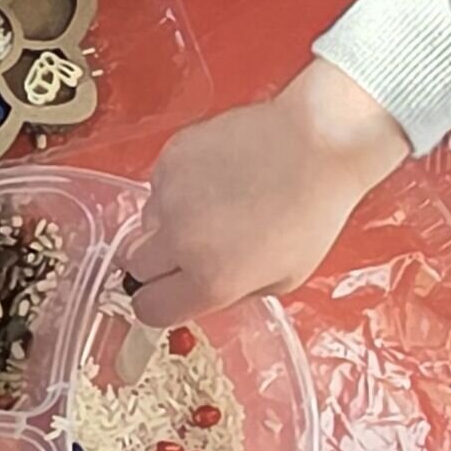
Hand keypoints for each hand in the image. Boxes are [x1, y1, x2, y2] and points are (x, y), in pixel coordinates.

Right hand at [124, 60, 409, 326]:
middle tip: (185, 251)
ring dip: (167, 222)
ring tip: (211, 206)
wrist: (317, 142)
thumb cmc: (312, 208)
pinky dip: (177, 187)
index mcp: (210, 280)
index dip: (158, 303)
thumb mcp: (285, 278)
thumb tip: (200, 293)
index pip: (149, 308)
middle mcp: (181, 240)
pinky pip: (157, 185)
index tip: (165, 294)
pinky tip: (214, 179)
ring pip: (144, 222)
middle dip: (155, 265)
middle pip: (133, 265)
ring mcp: (170, 195)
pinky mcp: (170, 158)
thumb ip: (232, 294)